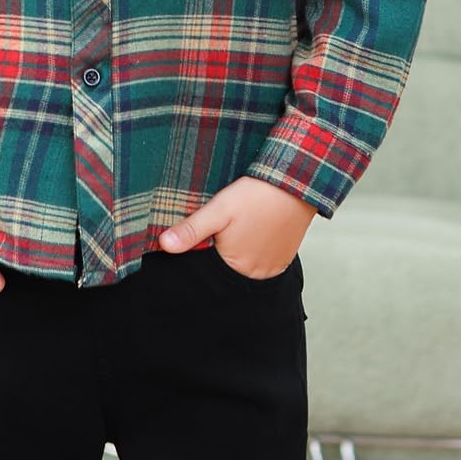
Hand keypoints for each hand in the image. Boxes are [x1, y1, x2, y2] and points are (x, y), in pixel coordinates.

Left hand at [158, 175, 317, 278]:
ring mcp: (271, 269)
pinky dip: (254, 250)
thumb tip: (163, 246)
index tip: (203, 235)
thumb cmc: (257, 196)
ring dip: (238, 252)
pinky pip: (262, 261)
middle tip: (225, 228)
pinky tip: (253, 231)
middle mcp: (254, 274)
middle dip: (219, 252)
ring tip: (240, 228)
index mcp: (235, 266)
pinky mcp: (283, 260)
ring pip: (244, 265)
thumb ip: (191, 230)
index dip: (201, 251)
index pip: (207, 267)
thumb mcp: (219, 209)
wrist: (298, 184)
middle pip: (226, 268)